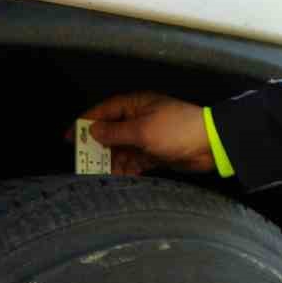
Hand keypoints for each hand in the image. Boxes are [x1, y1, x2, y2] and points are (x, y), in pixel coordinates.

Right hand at [71, 92, 214, 176]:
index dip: (85, 123)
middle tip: (83, 162)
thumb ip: (116, 132)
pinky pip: (134, 160)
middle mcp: (139, 118)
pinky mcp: (155, 153)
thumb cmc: (177, 129)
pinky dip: (127, 168)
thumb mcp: (142, 130)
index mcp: (136, 105)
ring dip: (111, 160)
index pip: (104, 111)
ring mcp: (147, 136)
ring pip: (121, 149)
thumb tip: (93, 130)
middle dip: (97, 146)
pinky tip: (119, 178)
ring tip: (100, 174)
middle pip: (111, 131)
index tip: (70, 137)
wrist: (211, 144)